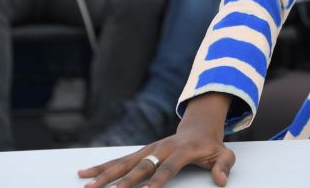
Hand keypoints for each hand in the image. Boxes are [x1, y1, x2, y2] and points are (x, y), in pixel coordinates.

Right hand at [77, 116, 234, 187]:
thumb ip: (224, 166)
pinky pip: (119, 160)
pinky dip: (101, 167)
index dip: (159, 179)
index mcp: (184, 149)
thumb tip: (222, 181)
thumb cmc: (211, 146)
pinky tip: (85, 174)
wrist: (198, 127)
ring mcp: (150, 148)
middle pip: (142, 165)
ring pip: (125, 162)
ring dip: (106, 174)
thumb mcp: (224, 154)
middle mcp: (163, 147)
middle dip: (127, 179)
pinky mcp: (141, 151)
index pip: (170, 166)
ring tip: (89, 186)